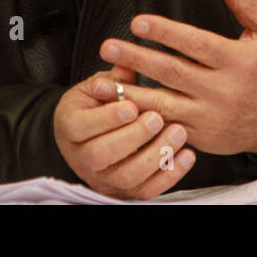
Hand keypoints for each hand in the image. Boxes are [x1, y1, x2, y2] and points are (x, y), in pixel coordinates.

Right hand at [52, 65, 196, 198]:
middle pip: (101, 155)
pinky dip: (169, 175)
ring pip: (126, 177)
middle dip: (133, 136)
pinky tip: (187, 155)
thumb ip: (114, 78)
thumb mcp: (98, 86)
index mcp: (70, 127)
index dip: (106, 118)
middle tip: (157, 118)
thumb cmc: (97, 104)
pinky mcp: (125, 191)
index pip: (80, 127)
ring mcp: (103, 178)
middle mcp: (82, 158)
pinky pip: (146, 191)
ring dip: (155, 155)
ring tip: (179, 132)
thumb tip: (125, 66)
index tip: (132, 106)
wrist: (92, 135)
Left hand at [100, 0, 256, 157]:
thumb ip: (246, 2)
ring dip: (131, 94)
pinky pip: (168, 129)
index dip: (165, 32)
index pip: (195, 44)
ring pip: (164, 105)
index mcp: (238, 61)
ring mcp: (212, 117)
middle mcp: (223, 90)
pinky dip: (143, 121)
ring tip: (101, 83)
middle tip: (108, 47)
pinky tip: (120, 112)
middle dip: (137, 60)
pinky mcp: (203, 137)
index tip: (137, 22)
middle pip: (173, 73)